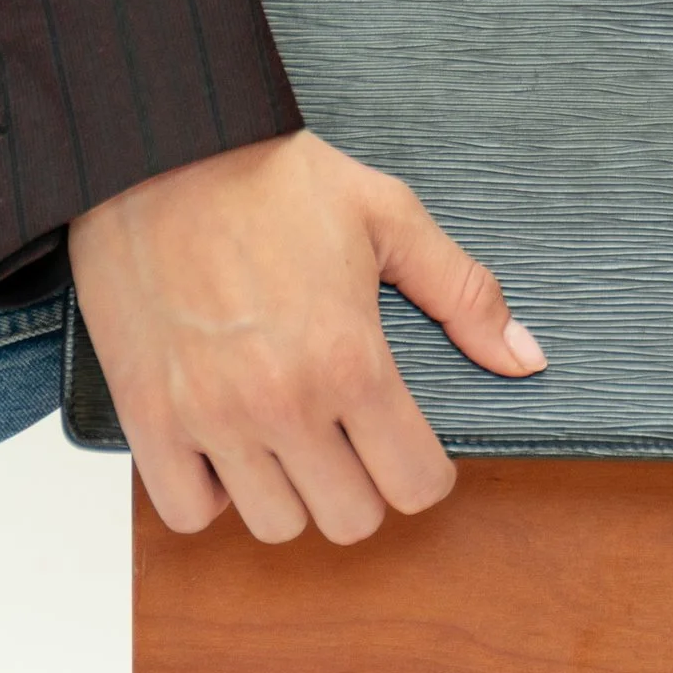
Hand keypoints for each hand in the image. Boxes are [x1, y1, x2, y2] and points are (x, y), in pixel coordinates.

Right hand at [68, 128, 545, 545]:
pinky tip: (227, 444)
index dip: (425, 469)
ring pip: (274, 526)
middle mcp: (282, 401)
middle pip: (349, 519)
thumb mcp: (387, 213)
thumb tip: (524, 357)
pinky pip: (186, 514)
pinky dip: (210, 494)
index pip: (415, 484)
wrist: (164, 145)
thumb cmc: (272, 175)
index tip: (409, 441)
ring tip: (289, 434)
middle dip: (364, 484)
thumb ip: (461, 292)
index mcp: (349, 357)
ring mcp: (211, 417)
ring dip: (291, 491)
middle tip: (351, 434)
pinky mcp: (149, 416)